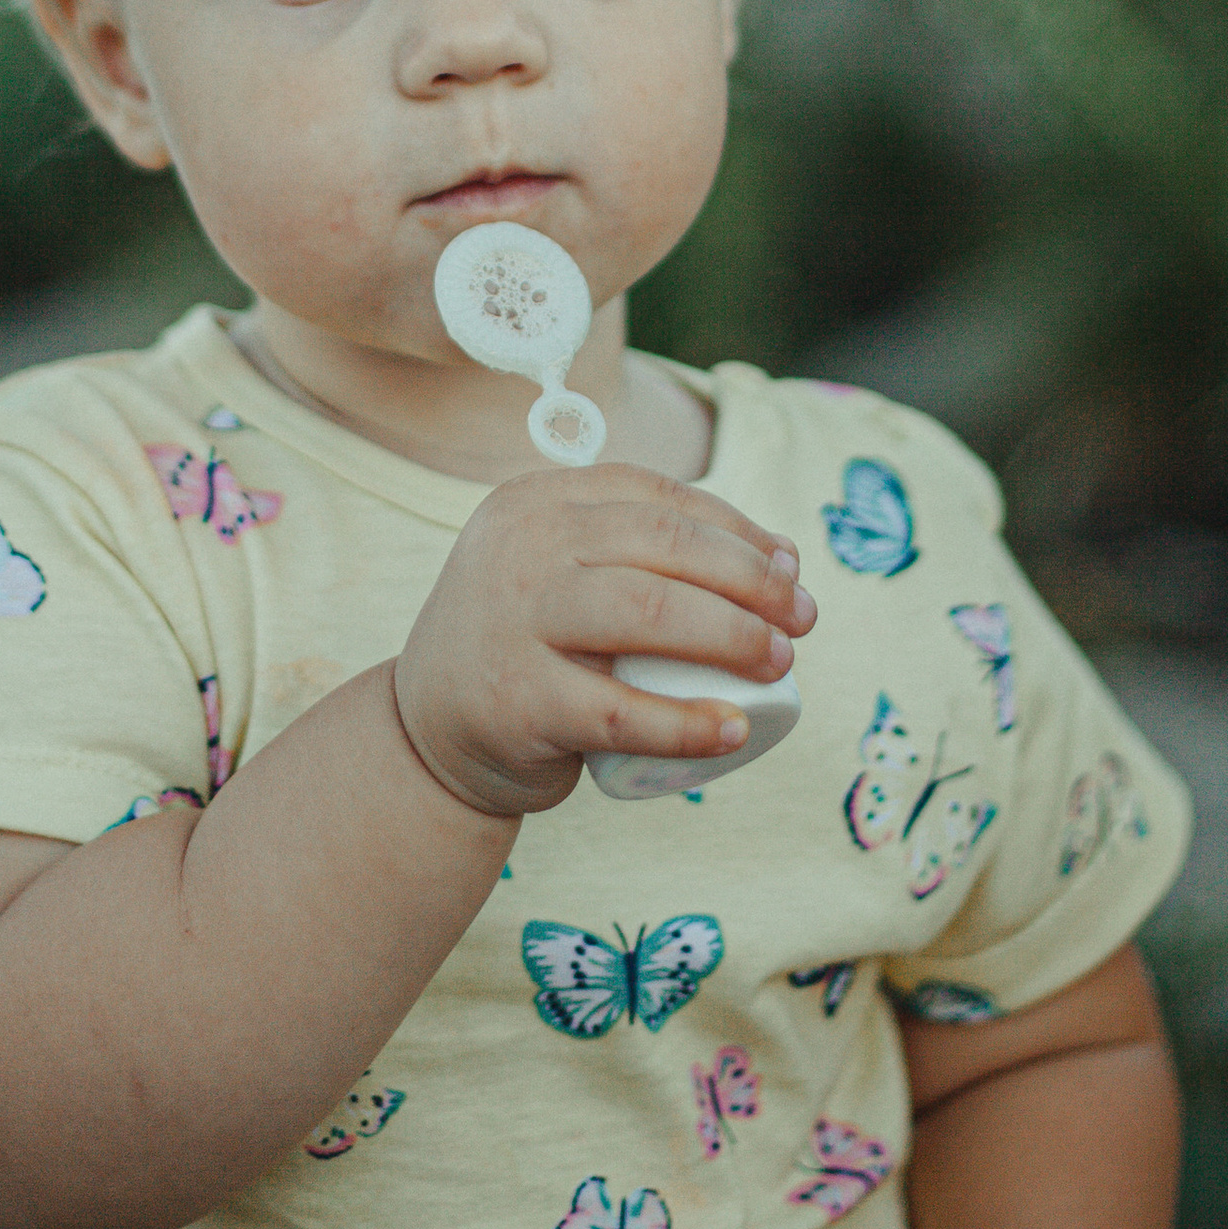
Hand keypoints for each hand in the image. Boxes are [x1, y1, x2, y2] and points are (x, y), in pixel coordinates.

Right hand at [394, 465, 812, 817]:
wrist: (427, 729)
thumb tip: (784, 558)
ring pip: (648, 613)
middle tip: (800, 622)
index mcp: (538, 500)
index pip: (659, 498)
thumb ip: (644, 551)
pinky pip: (619, 711)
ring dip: (733, 637)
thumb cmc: (528, 643)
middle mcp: (521, 547)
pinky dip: (687, 723)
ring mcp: (513, 620)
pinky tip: (732, 730)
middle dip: (753, 581)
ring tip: (779, 664)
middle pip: (665, 546)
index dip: (739, 530)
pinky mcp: (517, 700)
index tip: (789, 571)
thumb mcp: (565, 572)